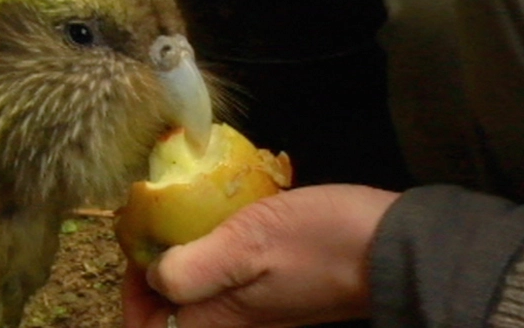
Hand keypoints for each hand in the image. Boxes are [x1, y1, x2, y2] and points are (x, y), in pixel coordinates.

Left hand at [122, 184, 399, 327]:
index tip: (138, 248)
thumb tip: (152, 275)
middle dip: (154, 265)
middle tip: (156, 218)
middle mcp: (232, 317)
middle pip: (170, 306)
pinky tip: (220, 207)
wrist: (391, 245)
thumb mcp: (247, 245)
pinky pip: (225, 267)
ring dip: (181, 249)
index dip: (132, 294)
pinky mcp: (271, 280)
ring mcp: (253, 300)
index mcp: (220, 318)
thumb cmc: (319, 242)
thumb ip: (192, 267)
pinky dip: (212, 240)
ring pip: (196, 283)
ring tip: (182, 206)